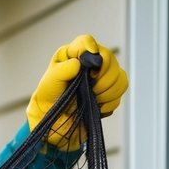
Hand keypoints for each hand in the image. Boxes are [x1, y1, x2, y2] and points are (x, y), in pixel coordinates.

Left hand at [26, 35, 128, 149]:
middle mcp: (88, 63)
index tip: (91, 64)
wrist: (55, 126)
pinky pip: (121, 91)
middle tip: (90, 88)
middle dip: (102, 76)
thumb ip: (61, 71)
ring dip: (107, 90)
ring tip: (93, 98)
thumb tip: (79, 63)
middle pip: (108, 58)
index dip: (91, 49)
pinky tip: (97, 106)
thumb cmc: (48, 102)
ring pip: (119, 75)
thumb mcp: (48, 85)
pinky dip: (110, 101)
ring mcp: (101, 77)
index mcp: (71, 56)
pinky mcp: (109, 92)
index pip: (86, 42)